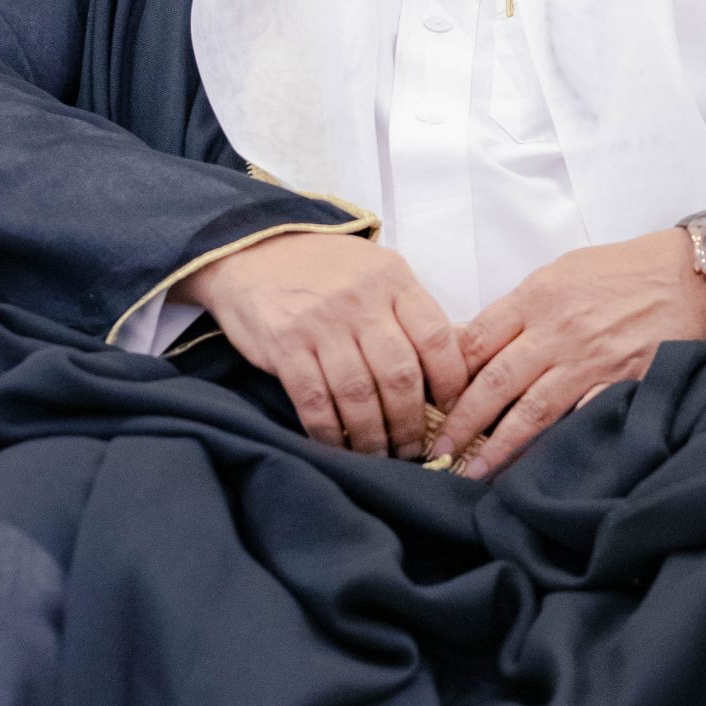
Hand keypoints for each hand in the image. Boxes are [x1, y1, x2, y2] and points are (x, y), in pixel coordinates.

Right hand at [183, 230, 469, 458]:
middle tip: (412, 448)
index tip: (452, 410)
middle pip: (399, 374)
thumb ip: (406, 311)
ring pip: (358, 395)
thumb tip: (447, 369)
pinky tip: (337, 445)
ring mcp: (320, 323)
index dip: (451, 382)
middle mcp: (359, 300)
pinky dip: (329, 432)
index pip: (436, 337)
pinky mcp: (284, 345)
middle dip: (410, 422)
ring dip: (372, 436)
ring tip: (379, 454)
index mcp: (392, 279)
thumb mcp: (375, 272)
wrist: (253, 250)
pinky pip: (314, 401)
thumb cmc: (324, 269)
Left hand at [430, 228, 705, 478]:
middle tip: (436, 452)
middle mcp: (556, 331)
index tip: (429, 402)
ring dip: (498, 447)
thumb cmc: (626, 270)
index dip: (447, 376)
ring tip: (473, 473)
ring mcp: (589, 361)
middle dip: (461, 422)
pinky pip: (579, 420)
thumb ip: (521, 308)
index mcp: (536, 298)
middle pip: (494, 383)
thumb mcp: (562, 272)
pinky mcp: (620, 384)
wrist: (694, 274)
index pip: (475, 342)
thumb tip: (477, 342)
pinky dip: (555, 445)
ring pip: (531, 411)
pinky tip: (536, 468)